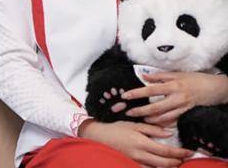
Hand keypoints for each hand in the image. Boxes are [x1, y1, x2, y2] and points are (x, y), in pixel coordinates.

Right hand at [78, 119, 192, 166]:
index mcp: (142, 142)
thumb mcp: (134, 124)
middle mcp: (140, 154)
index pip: (166, 151)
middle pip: (165, 163)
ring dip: (169, 167)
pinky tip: (161, 166)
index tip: (189, 151)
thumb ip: (152, 129)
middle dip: (178, 162)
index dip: (180, 153)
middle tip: (186, 158)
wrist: (99, 136)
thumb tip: (169, 133)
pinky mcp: (131, 165)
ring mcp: (135, 162)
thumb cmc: (116, 128)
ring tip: (176, 162)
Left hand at [122, 72, 227, 125]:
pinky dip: (165, 124)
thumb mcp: (177, 74)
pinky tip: (156, 124)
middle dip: (141, 111)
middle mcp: (177, 97)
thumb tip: (143, 76)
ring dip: (151, 119)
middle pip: (155, 107)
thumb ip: (159, 76)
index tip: (126, 96)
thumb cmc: (194, 79)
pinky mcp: (187, 113)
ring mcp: (183, 107)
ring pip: (164, 117)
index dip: (137, 93)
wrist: (214, 88)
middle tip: (129, 113)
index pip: (151, 90)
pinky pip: (174, 121)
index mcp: (172, 85)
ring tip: (141, 119)